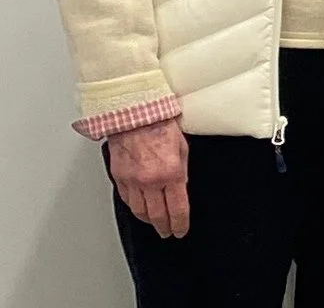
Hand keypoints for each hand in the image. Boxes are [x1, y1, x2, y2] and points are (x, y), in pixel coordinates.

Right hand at [105, 119, 188, 237]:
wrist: (135, 113)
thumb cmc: (161, 124)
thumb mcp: (183, 148)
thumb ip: (181, 172)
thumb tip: (181, 188)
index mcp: (171, 173)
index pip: (177, 208)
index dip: (179, 223)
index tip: (180, 230)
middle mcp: (150, 180)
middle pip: (157, 215)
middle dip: (164, 226)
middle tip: (168, 232)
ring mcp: (132, 180)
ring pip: (139, 210)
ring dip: (148, 220)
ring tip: (155, 223)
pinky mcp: (119, 176)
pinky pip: (126, 199)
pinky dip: (134, 207)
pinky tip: (139, 209)